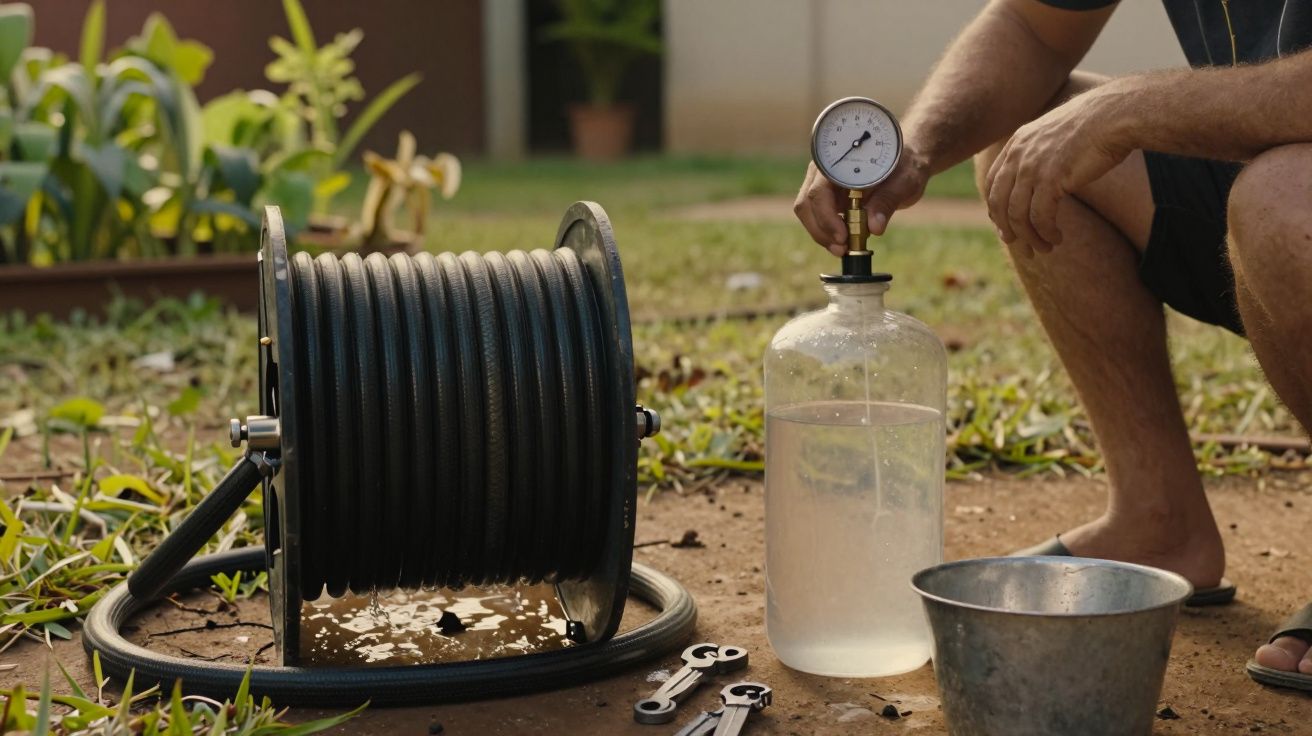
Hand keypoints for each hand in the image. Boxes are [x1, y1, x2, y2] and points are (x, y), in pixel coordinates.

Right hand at [794, 145, 929, 256]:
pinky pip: (818, 219)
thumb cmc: (906, 165)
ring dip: (822, 235)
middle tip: (842, 249)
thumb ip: (887, 201)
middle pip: (806, 204)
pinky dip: (828, 234)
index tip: (843, 236)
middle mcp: (824, 172)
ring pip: (808, 214)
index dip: (826, 216)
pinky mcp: (828, 199)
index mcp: (838, 162)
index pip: (819, 191)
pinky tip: (844, 243)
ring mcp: (823, 186)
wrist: (907, 163)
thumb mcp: (904, 181)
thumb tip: (874, 227)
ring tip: (843, 249)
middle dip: (821, 230)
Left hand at [984, 82, 1133, 255]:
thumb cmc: (1094, 127)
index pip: (992, 184)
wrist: (1115, 115)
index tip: (1007, 227)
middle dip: (1009, 231)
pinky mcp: (1051, 178)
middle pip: (999, 203)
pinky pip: (1040, 217)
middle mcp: (1018, 155)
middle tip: (1023, 249)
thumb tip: (1038, 181)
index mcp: (1016, 144)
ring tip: (1044, 248)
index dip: (997, 210)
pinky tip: (1057, 238)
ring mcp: (1032, 167)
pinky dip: (1046, 233)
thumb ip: (1039, 155)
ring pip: (1018, 215)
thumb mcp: (1054, 137)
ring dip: (1030, 237)